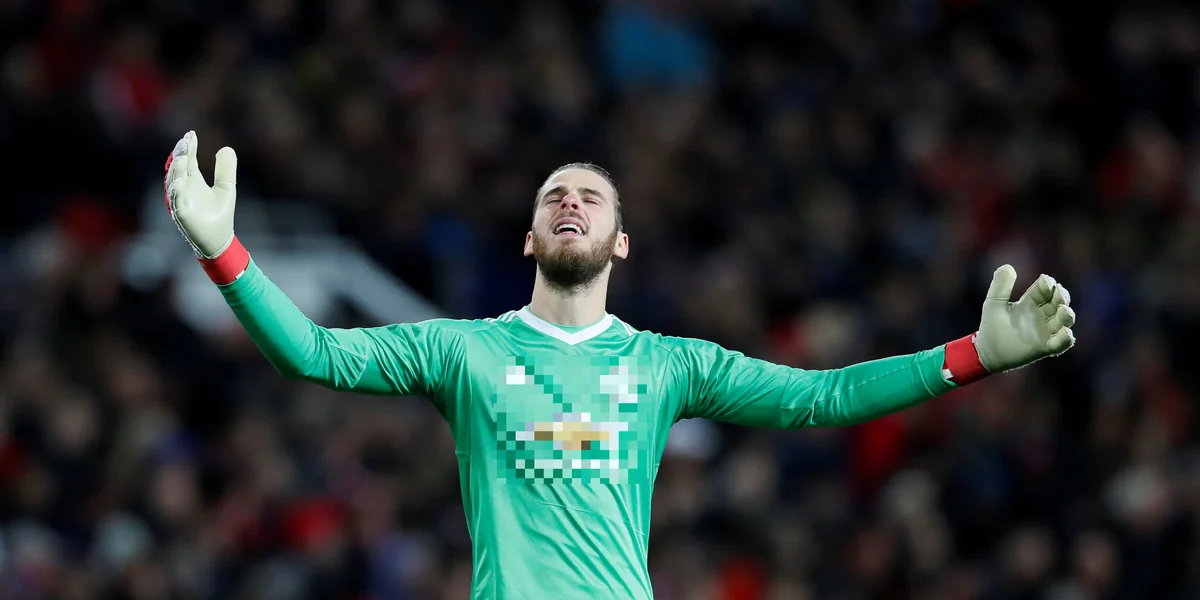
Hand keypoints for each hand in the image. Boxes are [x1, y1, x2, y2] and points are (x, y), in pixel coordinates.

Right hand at [164, 131, 237, 258]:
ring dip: (177, 169)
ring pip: (174, 181)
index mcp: (193, 180)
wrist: (219, 239)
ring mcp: (180, 200)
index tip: (191, 134)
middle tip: (186, 141)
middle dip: (181, 154)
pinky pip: (176, 200)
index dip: (189, 147)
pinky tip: (181, 180)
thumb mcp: (226, 188)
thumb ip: (226, 170)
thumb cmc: (219, 214)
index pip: (188, 159)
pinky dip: (176, 190)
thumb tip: (227, 148)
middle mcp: (184, 187)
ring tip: (183, 157)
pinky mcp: (180, 213)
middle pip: (179, 167)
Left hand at [974, 264, 1075, 372]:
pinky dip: (1065, 338)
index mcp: (1030, 302)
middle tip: (1058, 293)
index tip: (1046, 281)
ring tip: (1063, 310)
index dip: (1048, 284)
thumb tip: (1008, 266)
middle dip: (1062, 296)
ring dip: (1067, 315)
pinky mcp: (1044, 348)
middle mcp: (1041, 315)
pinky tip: (1065, 332)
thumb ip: (1000, 286)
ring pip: (1064, 321)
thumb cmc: (991, 325)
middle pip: (1059, 302)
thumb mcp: (993, 303)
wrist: (986, 351)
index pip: (1045, 289)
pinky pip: (1060, 343)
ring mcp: (1045, 331)